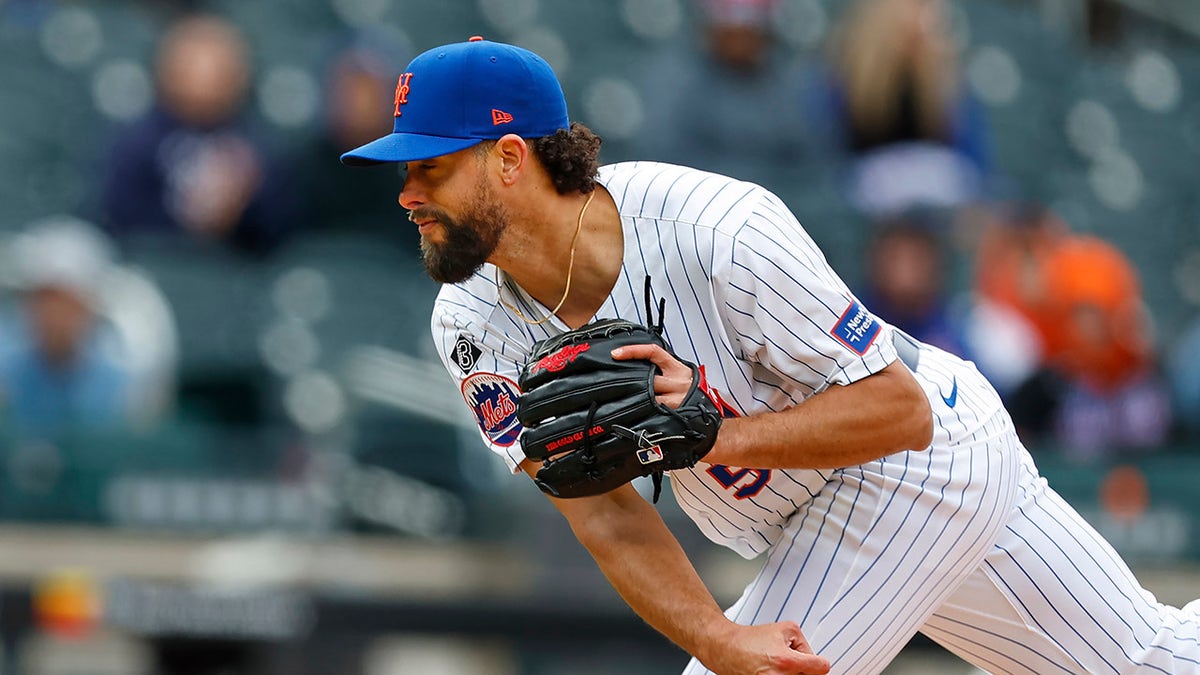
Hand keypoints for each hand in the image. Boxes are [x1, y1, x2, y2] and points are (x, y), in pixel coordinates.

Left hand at [611, 342, 695, 408]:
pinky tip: (632, 416)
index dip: (633, 351)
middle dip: (632, 382)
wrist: (710, 411)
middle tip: (611, 383)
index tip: (616, 354)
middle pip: (649, 379)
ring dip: (636, 399)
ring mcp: (677, 399)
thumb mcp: (681, 373)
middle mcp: (678, 382)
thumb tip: (636, 365)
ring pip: (650, 398)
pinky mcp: (675, 414)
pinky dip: (643, 414)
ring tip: (617, 401)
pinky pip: (654, 413)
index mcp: (677, 368)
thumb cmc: (693, 391)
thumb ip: (662, 368)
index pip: (653, 352)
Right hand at [702, 621, 829, 674]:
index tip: (816, 661)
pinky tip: (773, 670)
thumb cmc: (752, 639)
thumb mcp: (786, 629)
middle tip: (791, 660)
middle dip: (804, 668)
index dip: (819, 662)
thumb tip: (812, 658)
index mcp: (787, 661)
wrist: (727, 648)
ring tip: (779, 665)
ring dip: (793, 674)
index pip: (821, 668)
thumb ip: (805, 643)